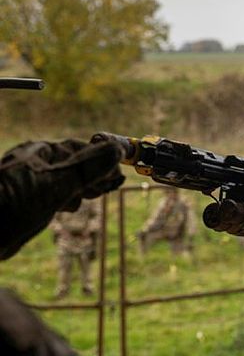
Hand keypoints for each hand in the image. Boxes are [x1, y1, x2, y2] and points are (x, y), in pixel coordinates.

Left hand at [0, 138, 124, 259]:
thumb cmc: (11, 207)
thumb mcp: (55, 185)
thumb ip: (87, 168)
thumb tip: (116, 149)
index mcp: (40, 152)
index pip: (81, 148)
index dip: (104, 159)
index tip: (120, 172)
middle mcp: (36, 163)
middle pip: (76, 163)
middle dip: (95, 174)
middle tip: (110, 187)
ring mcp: (32, 182)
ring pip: (68, 180)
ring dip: (84, 187)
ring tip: (93, 196)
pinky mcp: (29, 201)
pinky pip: (57, 193)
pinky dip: (69, 197)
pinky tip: (69, 206)